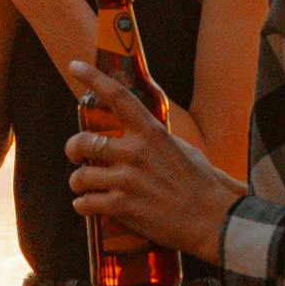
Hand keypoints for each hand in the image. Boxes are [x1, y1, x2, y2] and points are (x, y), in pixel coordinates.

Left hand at [65, 74, 240, 258]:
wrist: (213, 220)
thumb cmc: (201, 184)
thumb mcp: (182, 149)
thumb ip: (154, 140)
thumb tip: (137, 135)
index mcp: (152, 133)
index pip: (118, 97)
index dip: (94, 79)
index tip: (75, 65)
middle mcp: (135, 152)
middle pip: (83, 141)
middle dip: (72, 149)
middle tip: (74, 156)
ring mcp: (127, 180)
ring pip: (80, 176)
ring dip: (78, 183)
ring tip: (84, 188)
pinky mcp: (122, 206)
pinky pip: (85, 203)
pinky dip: (82, 205)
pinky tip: (87, 205)